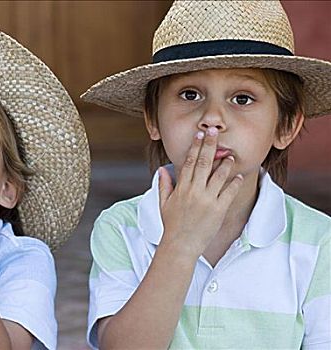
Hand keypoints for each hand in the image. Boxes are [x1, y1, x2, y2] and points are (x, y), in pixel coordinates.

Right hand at [158, 127, 242, 257]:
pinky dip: (235, 183)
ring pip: (218, 176)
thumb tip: (162, 169)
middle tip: (215, 132)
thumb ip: (164, 185)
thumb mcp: (163, 204)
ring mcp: (207, 200)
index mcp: (181, 188)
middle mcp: (194, 191)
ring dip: (225, 164)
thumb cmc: (172, 225)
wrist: (180, 245)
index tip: (199, 135)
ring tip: (230, 155)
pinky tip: (239, 175)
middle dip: (210, 146)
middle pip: (204, 163)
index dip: (195, 147)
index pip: (189, 162)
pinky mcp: (218, 210)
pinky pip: (228, 193)